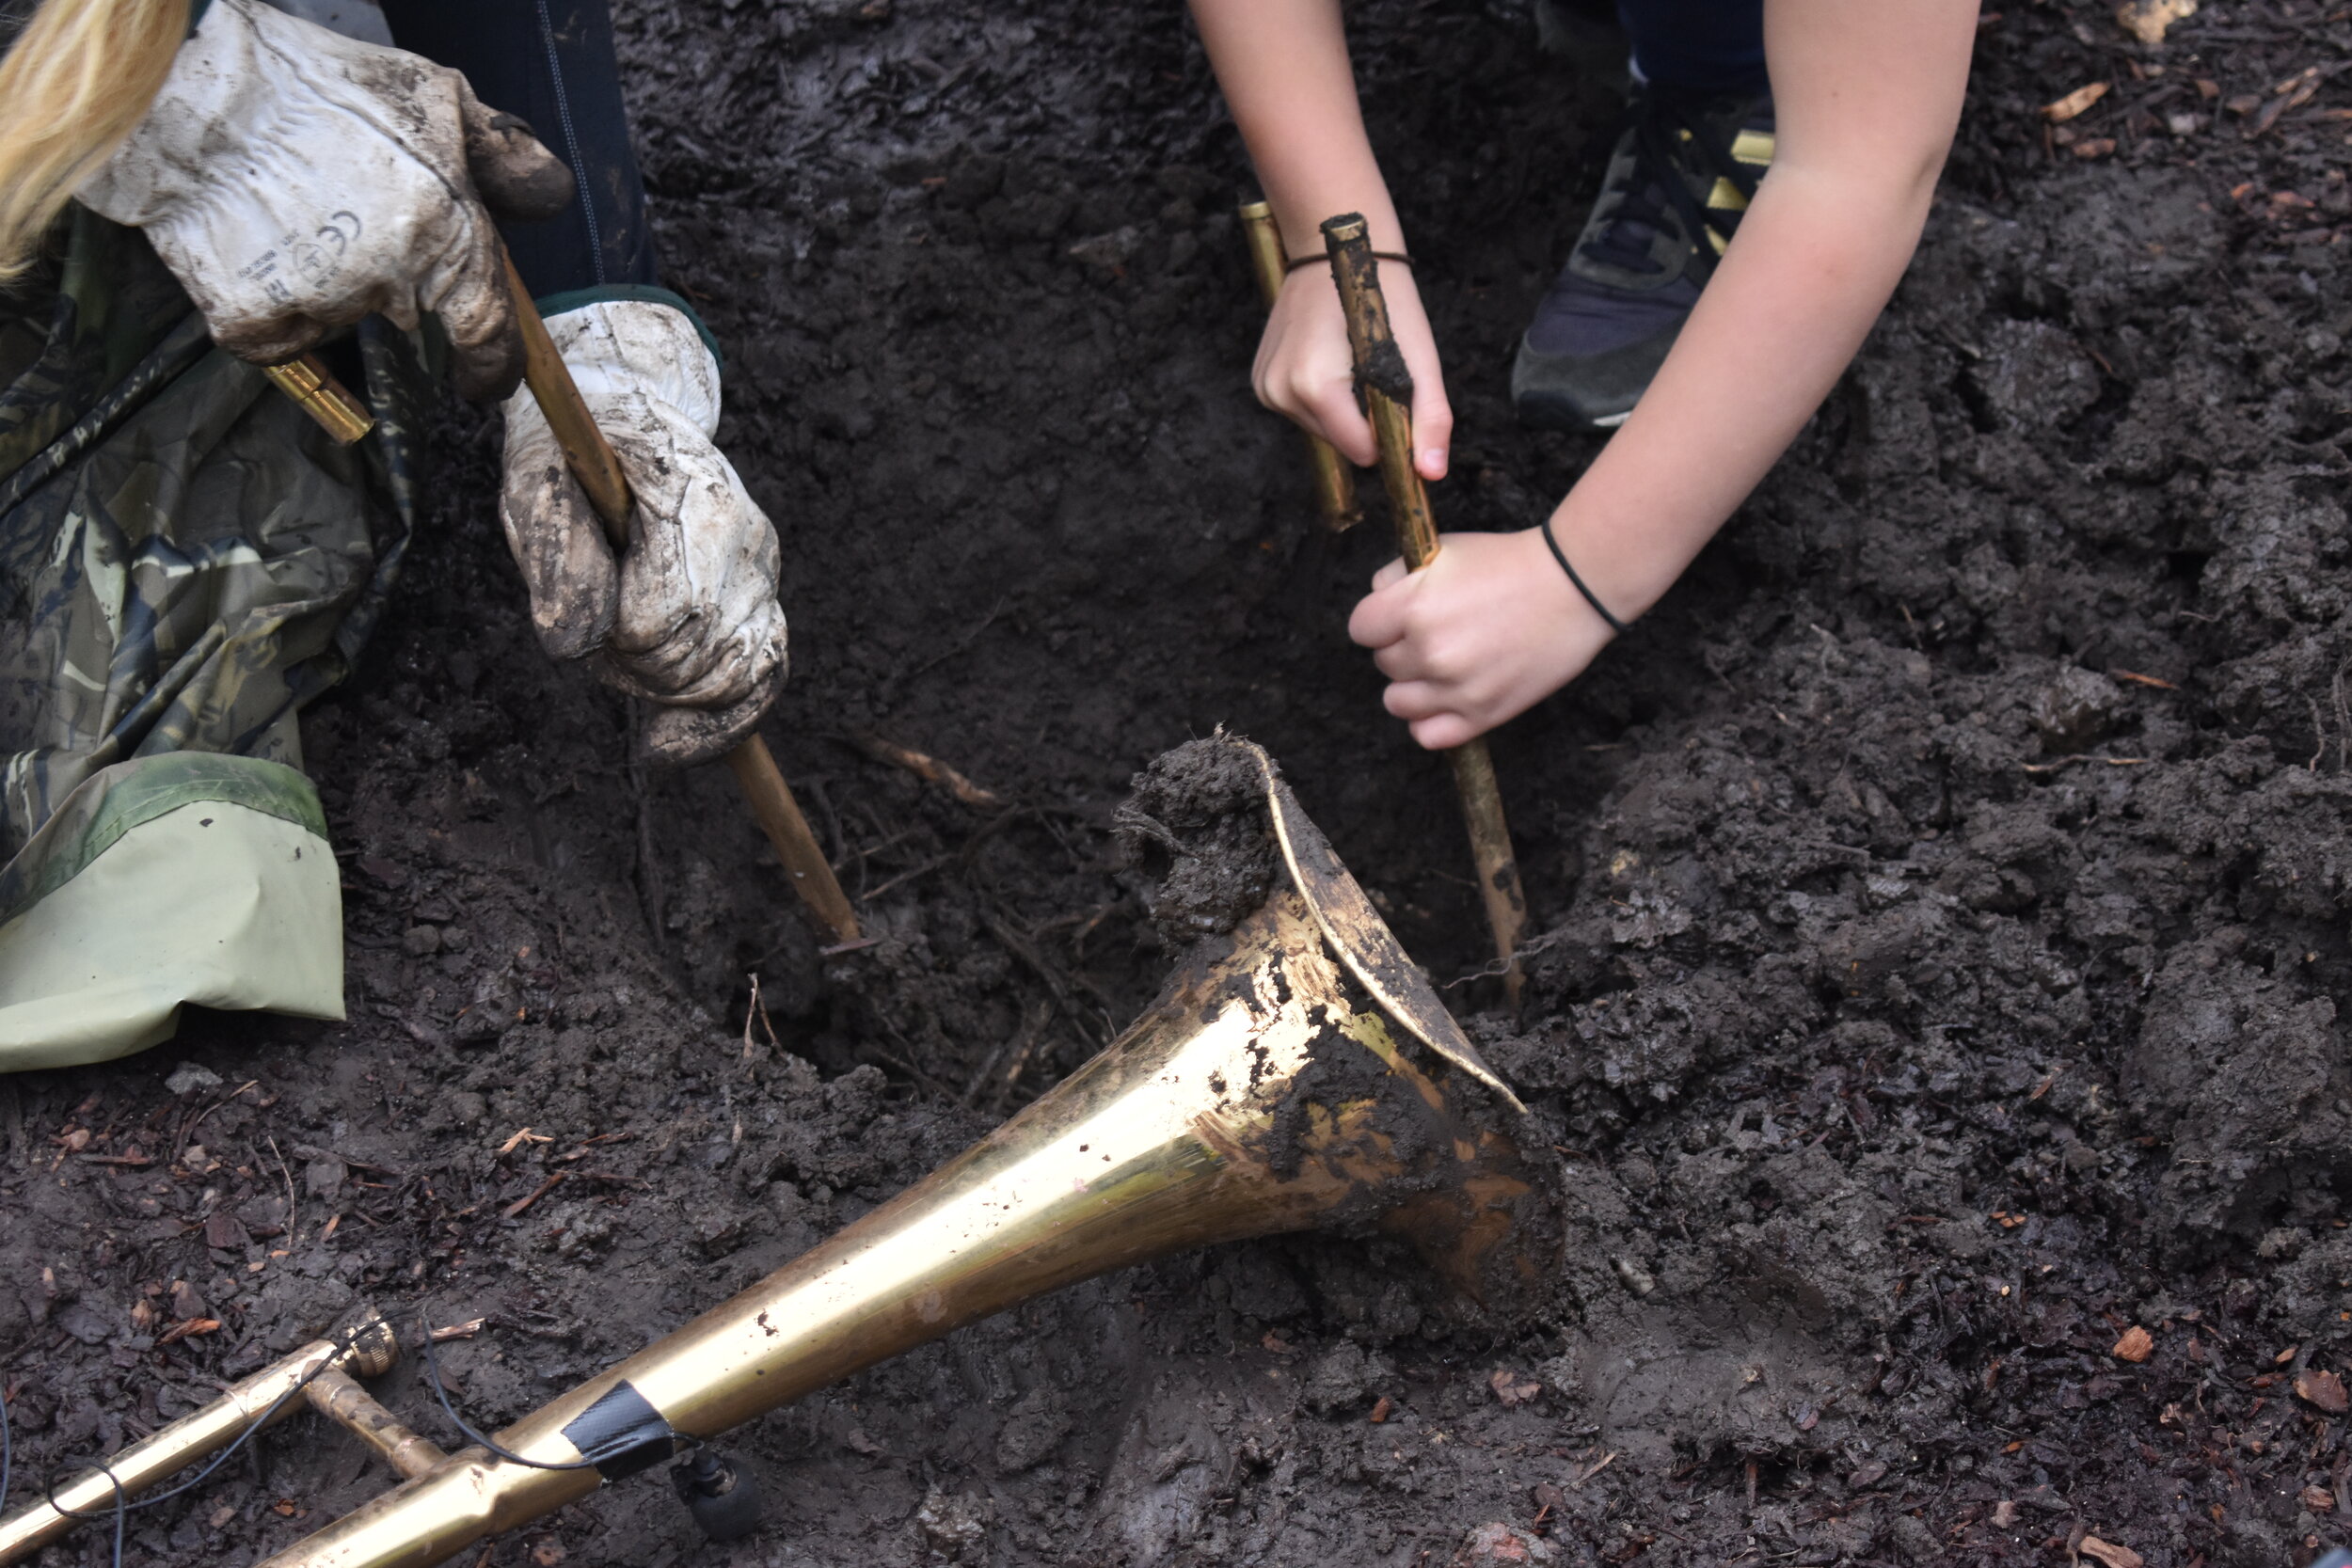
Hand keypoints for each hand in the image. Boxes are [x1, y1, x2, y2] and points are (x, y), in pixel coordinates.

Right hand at [75, 0, 572, 400]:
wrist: (186, 90)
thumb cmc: (318, 87)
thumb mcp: (438, 98)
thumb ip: (505, 158)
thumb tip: (550, 199)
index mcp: (445, 236)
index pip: (488, 332)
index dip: (492, 367)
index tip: (481, 382)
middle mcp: (390, 282)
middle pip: (405, 309)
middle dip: (387, 274)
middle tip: (344, 209)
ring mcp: (320, 308)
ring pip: (340, 316)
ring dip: (325, 279)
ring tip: (288, 207)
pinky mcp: (252, 325)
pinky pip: (279, 334)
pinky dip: (269, 300)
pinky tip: (250, 243)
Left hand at [499, 300, 787, 766]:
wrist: (629, 409)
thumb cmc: (571, 450)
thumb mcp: (535, 484)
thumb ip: (555, 560)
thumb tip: (567, 647)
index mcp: (691, 496)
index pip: (662, 620)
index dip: (614, 640)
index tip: (582, 619)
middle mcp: (745, 534)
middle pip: (699, 657)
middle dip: (637, 670)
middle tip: (598, 634)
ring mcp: (763, 567)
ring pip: (735, 677)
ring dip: (668, 691)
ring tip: (627, 653)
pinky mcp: (766, 593)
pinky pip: (765, 677)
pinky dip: (723, 720)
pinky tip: (674, 743)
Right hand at [1256, 260, 1451, 481]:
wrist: (1331, 245)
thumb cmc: (1380, 293)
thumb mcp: (1419, 356)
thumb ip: (1429, 418)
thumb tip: (1431, 474)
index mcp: (1316, 388)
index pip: (1363, 450)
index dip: (1389, 429)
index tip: (1396, 391)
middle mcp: (1282, 393)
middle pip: (1342, 443)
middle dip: (1365, 417)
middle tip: (1374, 367)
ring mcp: (1266, 388)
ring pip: (1323, 430)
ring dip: (1345, 407)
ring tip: (1350, 358)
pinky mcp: (1261, 381)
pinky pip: (1303, 411)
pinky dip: (1323, 396)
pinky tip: (1329, 358)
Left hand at [1347, 529, 1616, 748]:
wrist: (1573, 587)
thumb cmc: (1510, 563)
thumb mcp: (1444, 551)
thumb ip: (1398, 577)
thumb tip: (1377, 599)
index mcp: (1413, 608)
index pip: (1360, 629)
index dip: (1379, 619)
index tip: (1402, 614)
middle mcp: (1429, 653)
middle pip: (1383, 663)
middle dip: (1403, 647)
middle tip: (1440, 632)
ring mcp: (1455, 689)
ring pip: (1398, 702)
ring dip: (1414, 685)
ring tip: (1443, 666)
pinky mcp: (1482, 715)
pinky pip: (1427, 735)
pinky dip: (1430, 720)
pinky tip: (1448, 698)